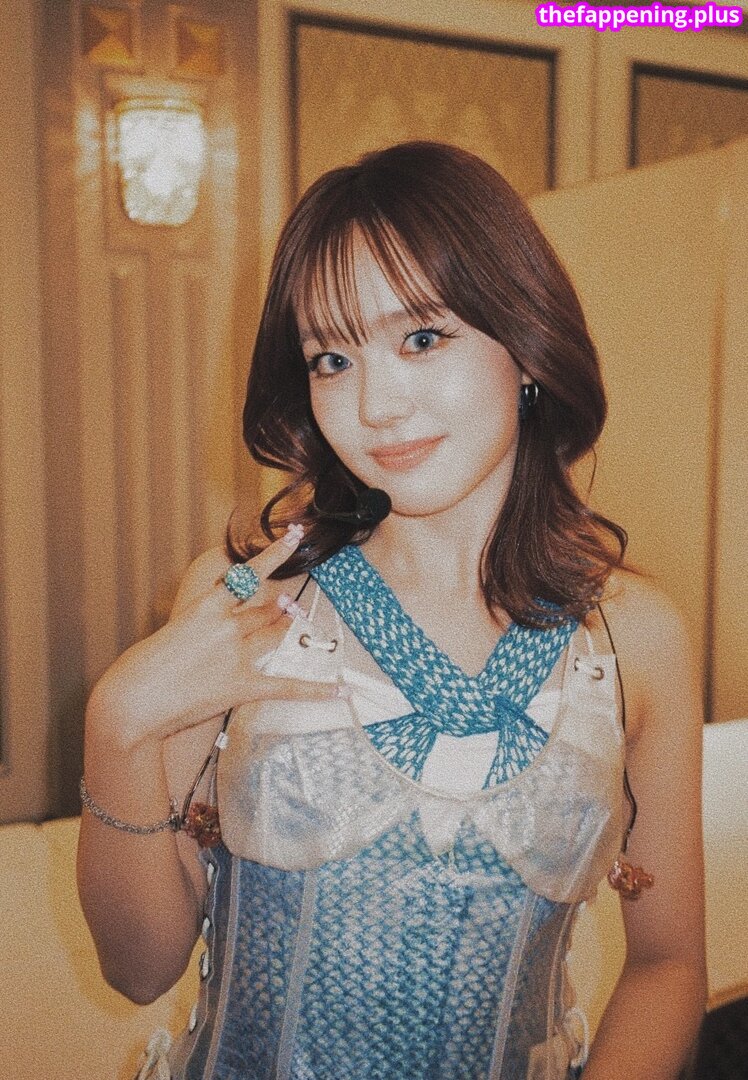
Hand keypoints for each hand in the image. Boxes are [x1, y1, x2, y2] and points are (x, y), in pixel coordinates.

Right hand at [88, 527, 339, 748]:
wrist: (132, 703)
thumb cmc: (143, 668)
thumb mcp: (173, 631)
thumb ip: (202, 623)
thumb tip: (222, 623)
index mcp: (205, 607)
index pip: (249, 574)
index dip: (276, 554)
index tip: (296, 536)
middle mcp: (226, 627)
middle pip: (267, 608)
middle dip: (280, 604)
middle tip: (288, 600)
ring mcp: (236, 657)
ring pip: (275, 633)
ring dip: (285, 626)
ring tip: (292, 617)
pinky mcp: (241, 687)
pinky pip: (287, 686)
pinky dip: (317, 689)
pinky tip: (342, 690)